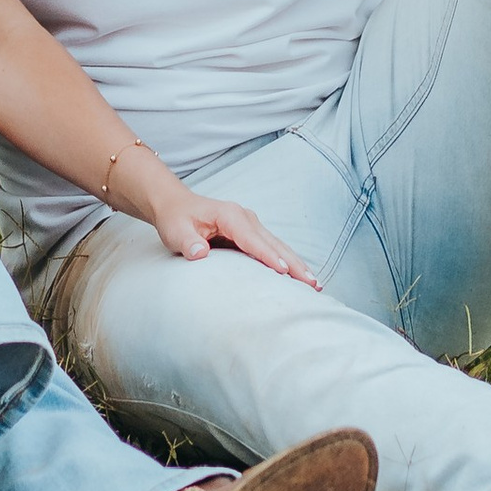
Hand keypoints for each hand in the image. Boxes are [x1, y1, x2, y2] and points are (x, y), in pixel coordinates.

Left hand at [144, 183, 318, 283]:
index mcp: (230, 215)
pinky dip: (288, 261)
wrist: (176, 205)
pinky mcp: (252, 233)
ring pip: (278, 246)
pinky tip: (300, 276)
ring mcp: (251, 225)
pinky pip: (273, 248)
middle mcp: (246, 218)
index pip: (252, 239)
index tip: (284, 271)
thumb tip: (200, 254)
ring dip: (296, 264)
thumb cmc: (176, 220)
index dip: (268, 256)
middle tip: (312, 284)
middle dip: (294, 263)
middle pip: (274, 243)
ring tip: (315, 284)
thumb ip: (188, 242)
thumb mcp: (175, 231)